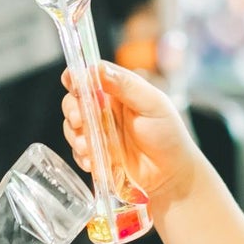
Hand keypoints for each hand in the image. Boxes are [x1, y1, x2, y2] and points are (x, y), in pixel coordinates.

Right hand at [60, 61, 201, 206]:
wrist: (172, 175)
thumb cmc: (168, 135)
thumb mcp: (152, 104)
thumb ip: (126, 85)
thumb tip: (97, 68)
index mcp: (118, 91)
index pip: (91, 76)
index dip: (76, 77)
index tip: (71, 82)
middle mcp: (105, 109)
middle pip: (75, 101)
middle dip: (72, 109)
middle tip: (79, 119)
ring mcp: (99, 132)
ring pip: (72, 127)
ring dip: (75, 136)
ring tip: (87, 147)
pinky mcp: (96, 154)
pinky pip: (78, 152)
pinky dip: (81, 156)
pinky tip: (93, 162)